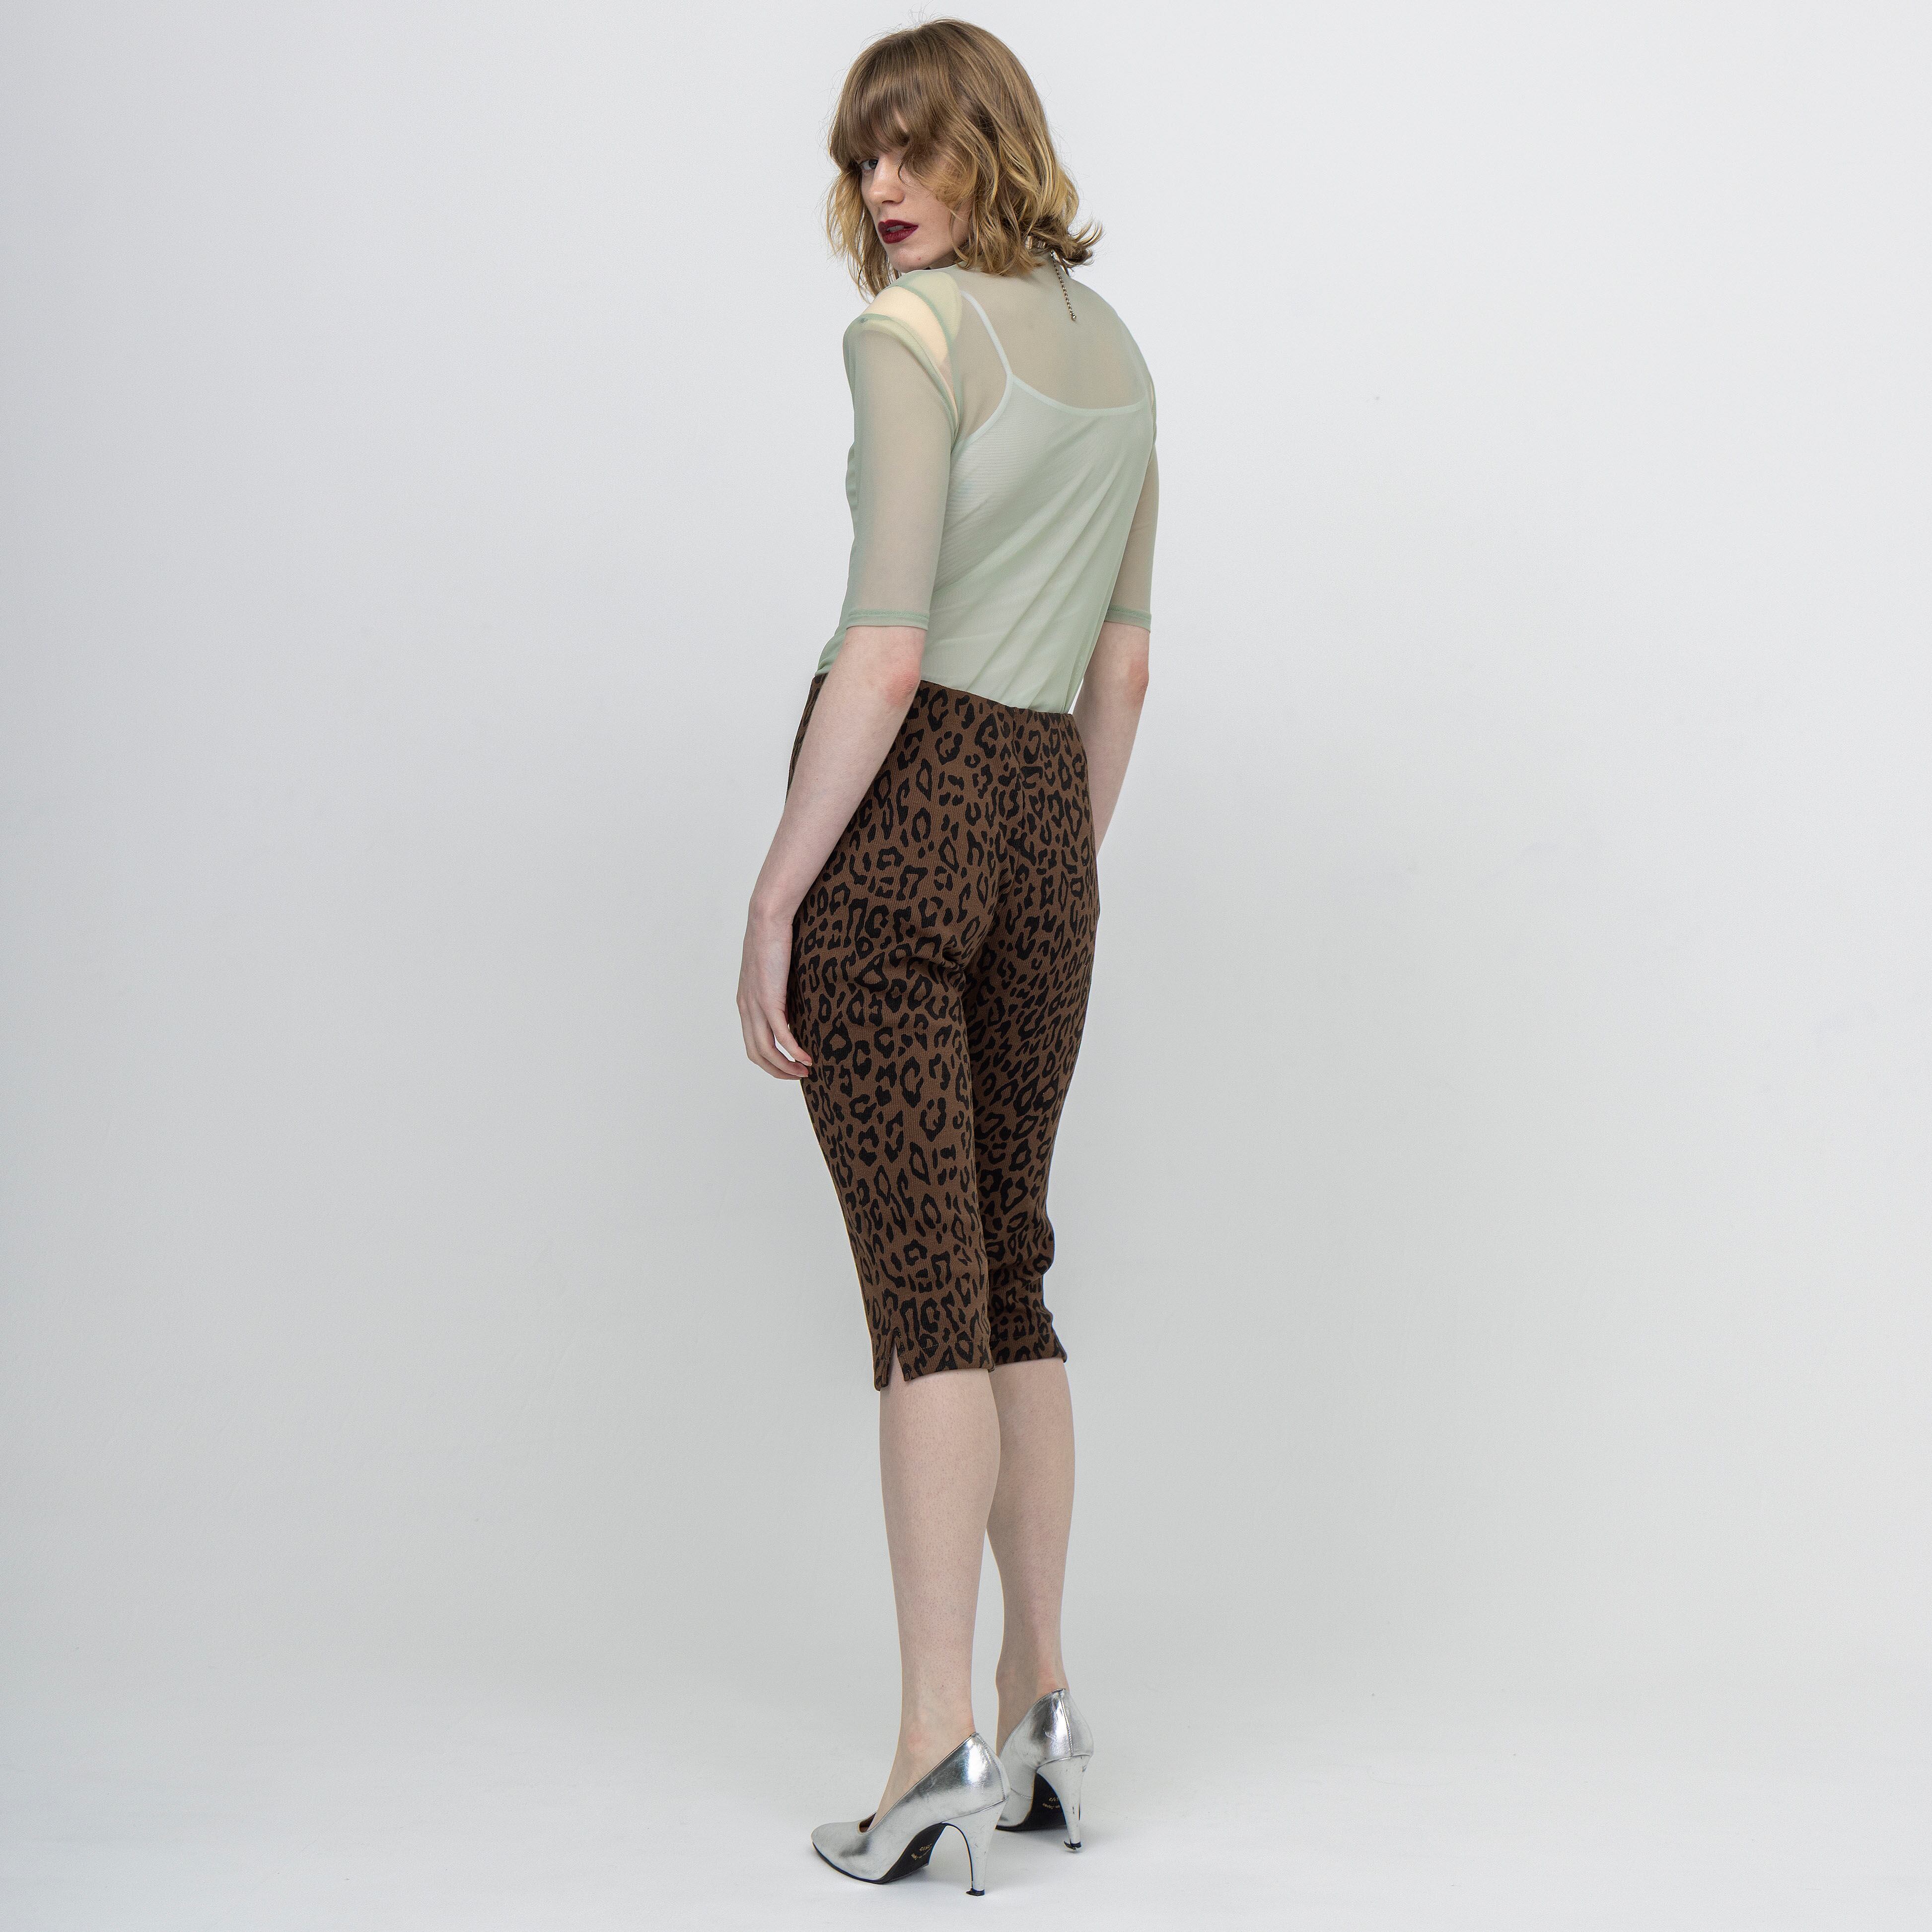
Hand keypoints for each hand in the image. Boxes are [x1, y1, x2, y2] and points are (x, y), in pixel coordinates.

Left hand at [737, 903, 812, 1080]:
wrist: (767, 918)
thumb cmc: (775, 940)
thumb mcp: (773, 972)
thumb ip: (778, 992)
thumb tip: (793, 1007)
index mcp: (745, 1003)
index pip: (752, 1044)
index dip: (771, 1061)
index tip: (791, 1065)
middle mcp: (746, 1008)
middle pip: (757, 1054)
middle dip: (778, 1070)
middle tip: (800, 1075)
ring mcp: (755, 1005)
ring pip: (766, 1050)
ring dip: (786, 1066)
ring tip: (805, 1071)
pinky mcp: (768, 999)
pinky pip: (780, 1035)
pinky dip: (794, 1051)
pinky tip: (807, 1058)